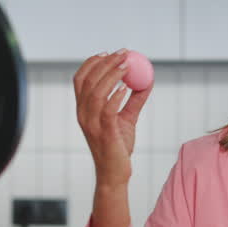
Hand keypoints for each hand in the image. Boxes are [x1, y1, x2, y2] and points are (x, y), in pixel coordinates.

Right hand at [73, 50, 151, 186]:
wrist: (115, 173)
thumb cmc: (118, 146)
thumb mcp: (126, 118)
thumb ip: (134, 100)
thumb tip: (147, 80)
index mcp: (83, 109)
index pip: (80, 80)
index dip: (91, 63)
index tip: (107, 53)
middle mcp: (83, 115)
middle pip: (88, 81)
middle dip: (105, 63)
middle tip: (123, 53)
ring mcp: (92, 125)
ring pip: (96, 92)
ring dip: (112, 75)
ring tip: (127, 65)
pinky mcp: (104, 133)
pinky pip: (107, 110)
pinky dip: (116, 96)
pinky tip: (126, 87)